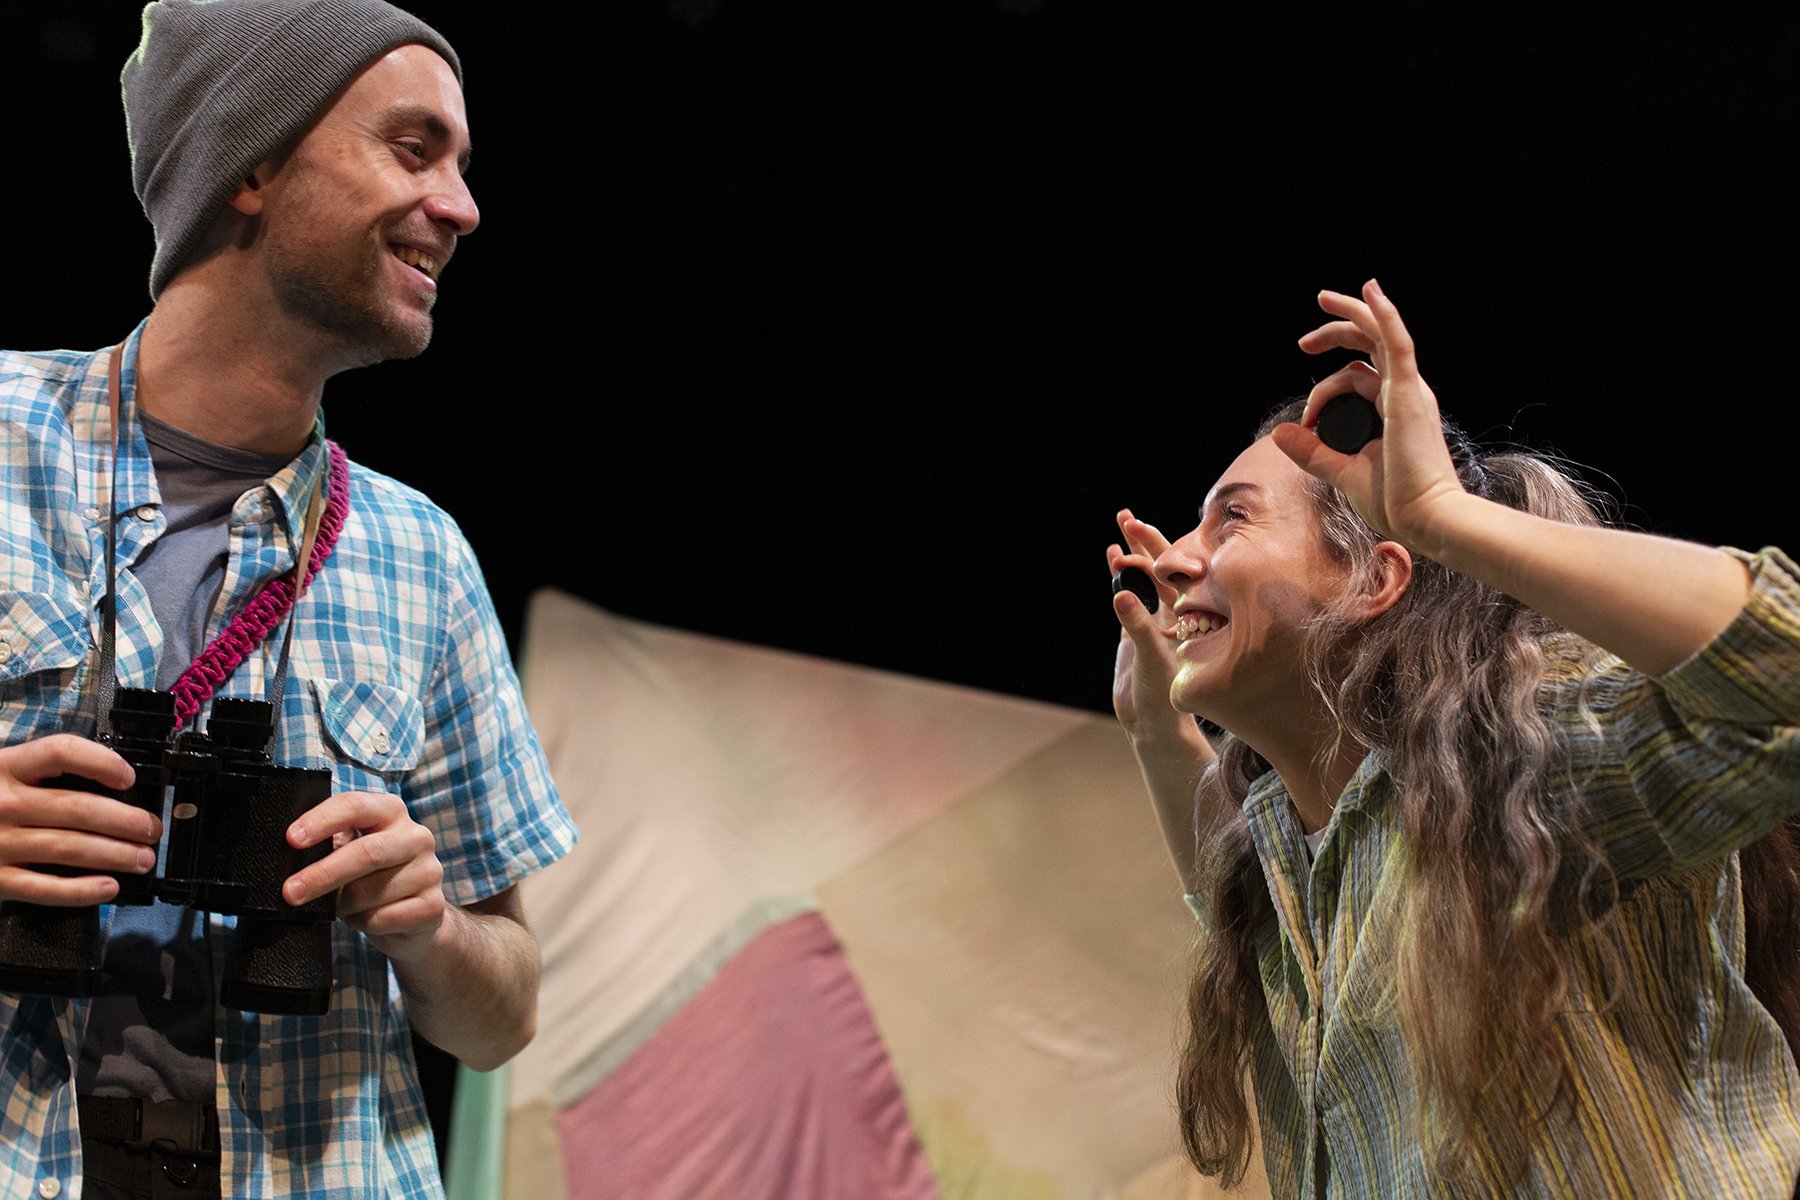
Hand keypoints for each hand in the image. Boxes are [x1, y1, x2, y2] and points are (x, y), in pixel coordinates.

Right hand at [0, 735, 156, 904]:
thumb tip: (110, 782)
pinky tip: (109, 887)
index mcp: (5, 767)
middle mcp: (1, 803)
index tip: (129, 777)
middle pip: (76, 807)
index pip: (59, 752)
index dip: (101, 761)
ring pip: (69, 848)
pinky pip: (45, 888)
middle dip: (125, 820)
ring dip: (115, 854)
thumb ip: (40, 773)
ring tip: (143, 858)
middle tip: (151, 829)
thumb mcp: (1, 772)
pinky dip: (81, 891)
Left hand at [283, 791, 445, 963]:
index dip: (321, 820)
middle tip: (291, 891)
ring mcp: (429, 870)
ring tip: (342, 907)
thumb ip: (329, 845)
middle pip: (367, 852)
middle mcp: (416, 836)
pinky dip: (363, 923)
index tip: (292, 839)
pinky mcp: (432, 905)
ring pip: (370, 892)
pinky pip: (383, 917)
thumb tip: (290, 854)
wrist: (413, 919)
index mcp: (391, 812)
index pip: (356, 805)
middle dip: (323, 874)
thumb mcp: (350, 851)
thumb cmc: (373, 879)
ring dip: (344, 905)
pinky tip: (366, 918)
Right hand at [1108, 508, 1184, 736]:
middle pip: (1161, 566)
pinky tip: (1112, 558)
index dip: (1160, 548)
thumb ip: (1139, 627)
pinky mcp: (1135, 629)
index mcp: (1187, 615)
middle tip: (1126, 517)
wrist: (1153, 723)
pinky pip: (1129, 594)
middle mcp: (1174, 612)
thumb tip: (1122, 595)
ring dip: (1133, 552)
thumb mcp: (1153, 658)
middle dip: (1145, 541)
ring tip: (1122, 524)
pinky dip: (1121, 576)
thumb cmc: (1165, 696)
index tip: (1141, 529)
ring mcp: (1154, 618)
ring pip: (1144, 577)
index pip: (1175, 572)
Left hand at [1275, 278, 1466, 554]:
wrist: (1425, 518)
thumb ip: (1311, 451)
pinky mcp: (1409, 394)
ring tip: (1322, 299)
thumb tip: (1280, 432)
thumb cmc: (1395, 501)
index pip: (1357, 377)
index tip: (1304, 425)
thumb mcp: (1341, 470)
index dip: (1322, 392)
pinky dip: (1386, 316)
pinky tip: (1371, 291)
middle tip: (1304, 343)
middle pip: (1369, 346)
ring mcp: (1409, 391)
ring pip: (1377, 338)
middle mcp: (1405, 394)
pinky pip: (1398, 343)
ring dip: (1350, 315)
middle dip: (1336, 333)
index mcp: (1394, 409)